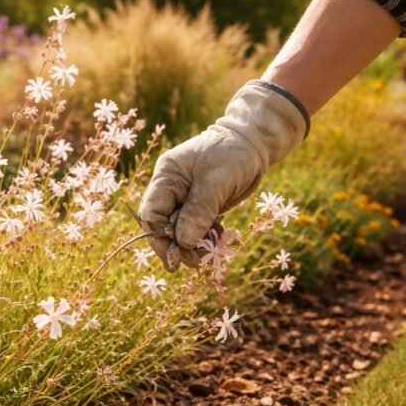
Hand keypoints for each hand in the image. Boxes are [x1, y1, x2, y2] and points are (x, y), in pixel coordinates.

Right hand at [138, 80, 308, 270]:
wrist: (254, 143)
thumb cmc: (233, 154)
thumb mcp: (216, 181)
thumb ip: (199, 211)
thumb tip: (183, 242)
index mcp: (166, 176)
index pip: (151, 212)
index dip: (159, 237)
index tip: (175, 257)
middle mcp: (171, 189)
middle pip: (163, 225)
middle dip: (178, 245)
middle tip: (195, 262)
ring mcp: (185, 198)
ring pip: (181, 230)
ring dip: (195, 245)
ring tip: (211, 253)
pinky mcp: (200, 206)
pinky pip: (197, 228)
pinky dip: (206, 238)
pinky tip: (219, 241)